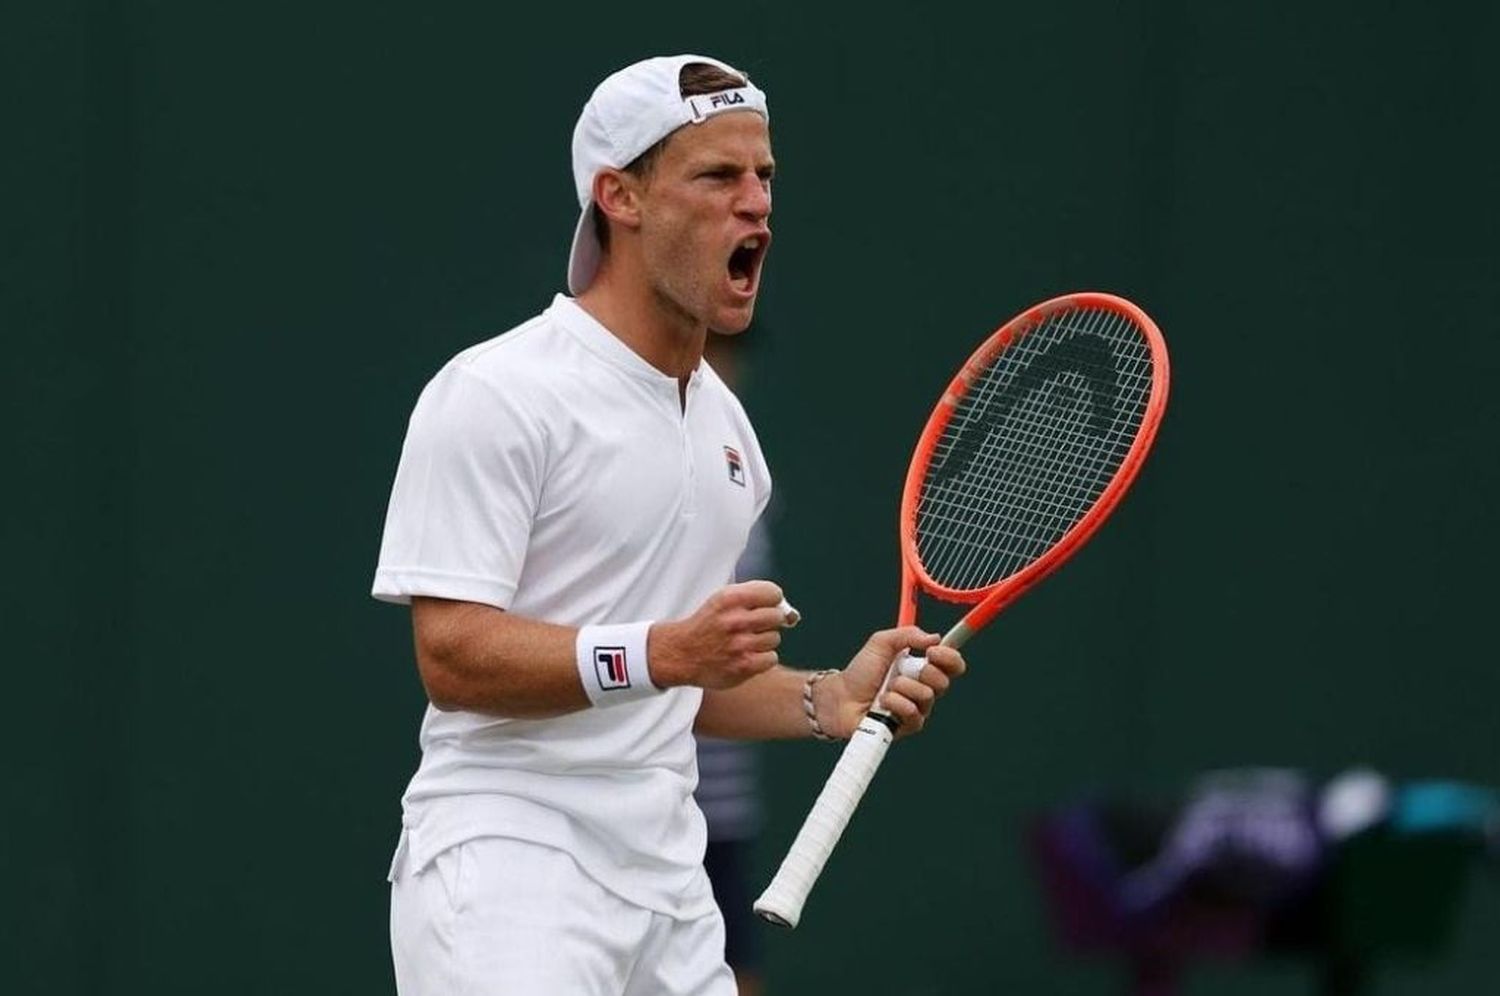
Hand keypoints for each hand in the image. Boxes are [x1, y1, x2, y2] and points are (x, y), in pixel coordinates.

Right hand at [648, 581, 787, 689]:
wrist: (682, 653)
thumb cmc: (709, 625)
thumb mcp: (724, 600)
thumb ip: (757, 599)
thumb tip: (793, 616)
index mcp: (729, 598)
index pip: (773, 592)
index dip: (772, 600)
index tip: (763, 606)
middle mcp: (735, 620)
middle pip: (777, 616)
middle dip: (769, 621)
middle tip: (753, 627)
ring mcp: (739, 645)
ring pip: (775, 638)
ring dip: (764, 641)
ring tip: (745, 642)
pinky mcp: (743, 666)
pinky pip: (771, 658)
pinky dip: (763, 658)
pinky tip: (748, 656)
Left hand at [815, 627, 966, 739]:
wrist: (841, 696)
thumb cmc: (860, 672)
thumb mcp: (880, 643)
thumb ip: (907, 635)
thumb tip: (934, 637)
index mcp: (922, 667)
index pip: (952, 665)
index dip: (950, 657)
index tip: (933, 651)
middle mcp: (924, 688)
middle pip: (944, 681)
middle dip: (924, 672)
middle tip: (904, 670)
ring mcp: (917, 708)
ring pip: (927, 696)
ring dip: (903, 687)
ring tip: (886, 688)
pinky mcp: (908, 725)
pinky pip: (914, 714)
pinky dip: (896, 704)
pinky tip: (883, 703)